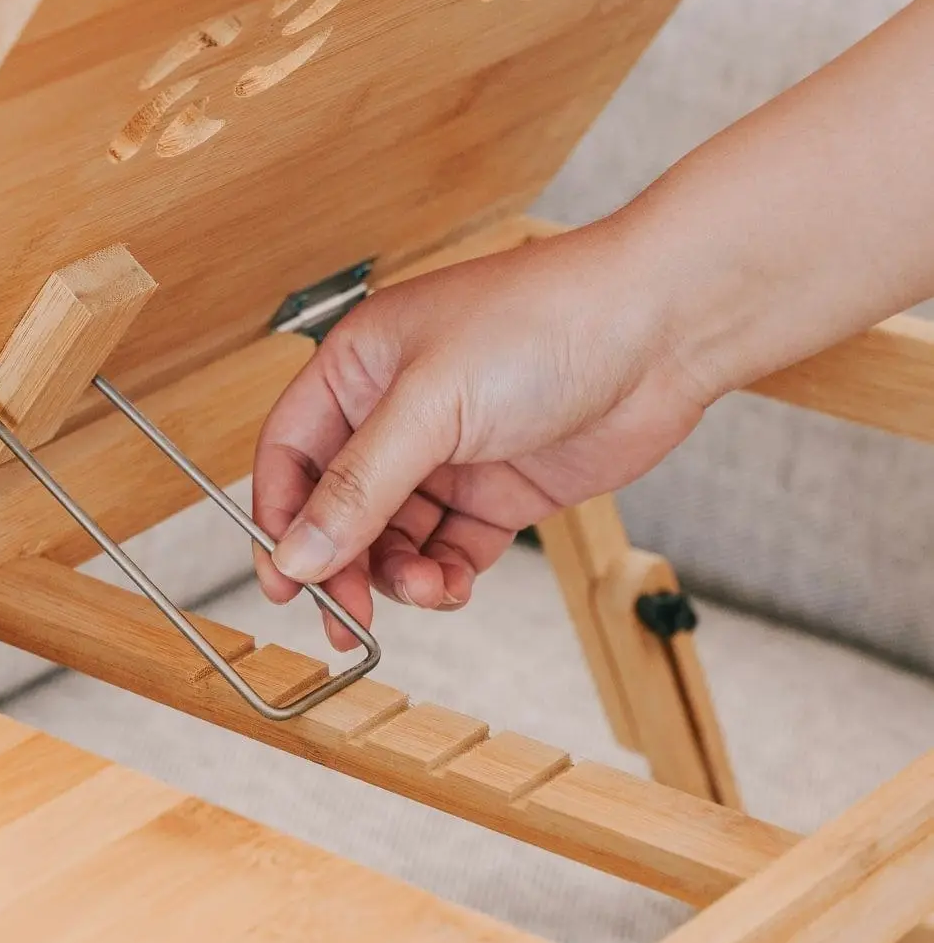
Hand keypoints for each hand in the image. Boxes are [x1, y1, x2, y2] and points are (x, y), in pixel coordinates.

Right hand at [252, 217, 708, 646]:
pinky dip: (443, 576)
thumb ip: (358, 486)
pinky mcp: (498, 491)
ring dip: (397, 576)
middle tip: (347, 618)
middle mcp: (395, 414)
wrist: (664, 329)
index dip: (278, 519)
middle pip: (338, 509)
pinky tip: (452, 586)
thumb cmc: (544, 323)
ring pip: (393, 539)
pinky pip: (448, 549)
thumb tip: (296, 553)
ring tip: (423, 590)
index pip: (290, 455)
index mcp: (358, 369)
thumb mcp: (430, 405)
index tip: (282, 583)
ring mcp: (448, 455)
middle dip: (341, 565)